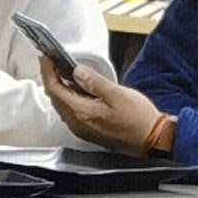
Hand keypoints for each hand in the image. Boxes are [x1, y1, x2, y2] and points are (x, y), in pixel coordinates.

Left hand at [43, 54, 165, 151]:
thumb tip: (76, 71)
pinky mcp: (88, 131)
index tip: (45, 57)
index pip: (55, 89)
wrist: (151, 140)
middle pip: (55, 98)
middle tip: (52, 61)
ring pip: (63, 105)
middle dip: (51, 78)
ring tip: (62, 71)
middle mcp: (76, 123)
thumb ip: (94, 82)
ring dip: (60, 88)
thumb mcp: (117, 94)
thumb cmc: (138, 118)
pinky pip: (71, 112)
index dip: (48, 71)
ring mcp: (81, 129)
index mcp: (80, 112)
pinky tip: (77, 89)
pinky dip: (69, 98)